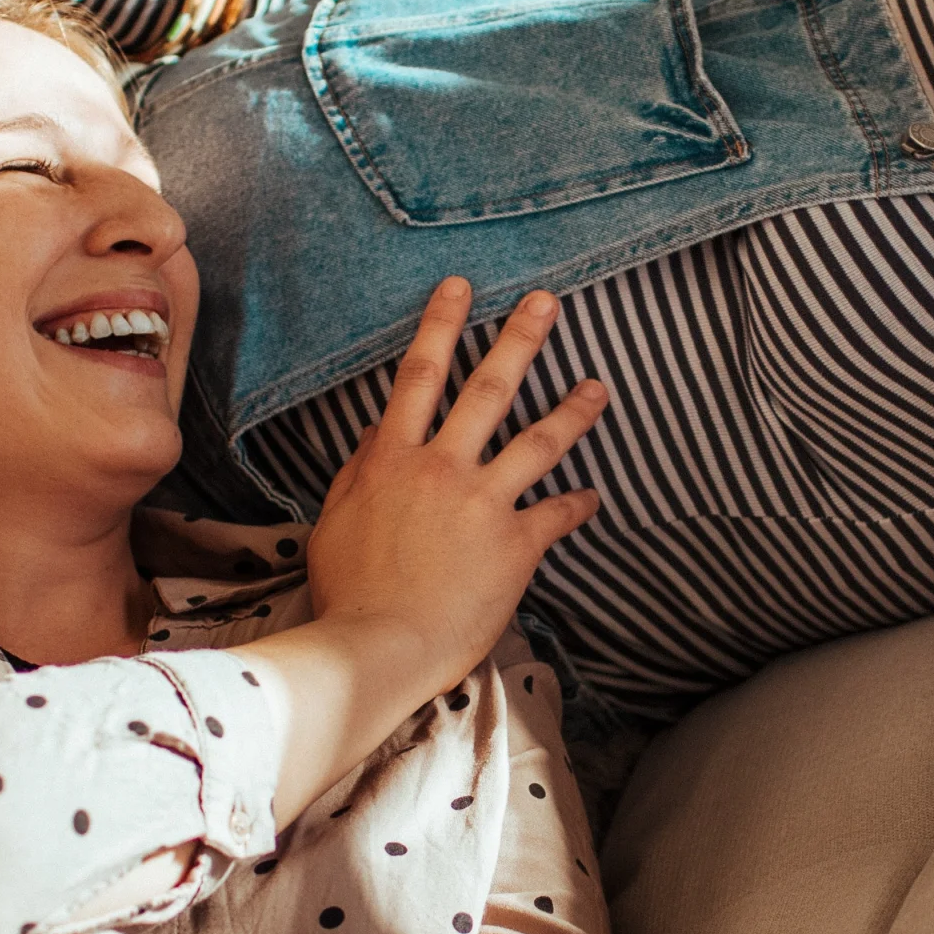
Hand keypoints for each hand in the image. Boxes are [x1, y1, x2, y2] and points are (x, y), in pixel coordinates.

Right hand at [306, 280, 609, 714]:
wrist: (377, 645)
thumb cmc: (348, 591)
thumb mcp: (334, 521)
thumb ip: (359, 471)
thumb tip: (376, 431)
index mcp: (391, 459)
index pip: (417, 377)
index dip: (440, 326)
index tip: (461, 287)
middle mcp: (440, 467)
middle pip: (486, 389)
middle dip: (519, 339)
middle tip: (548, 302)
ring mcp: (482, 502)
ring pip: (538, 441)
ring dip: (573, 409)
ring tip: (599, 386)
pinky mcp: (515, 543)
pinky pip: (556, 514)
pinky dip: (577, 504)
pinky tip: (593, 496)